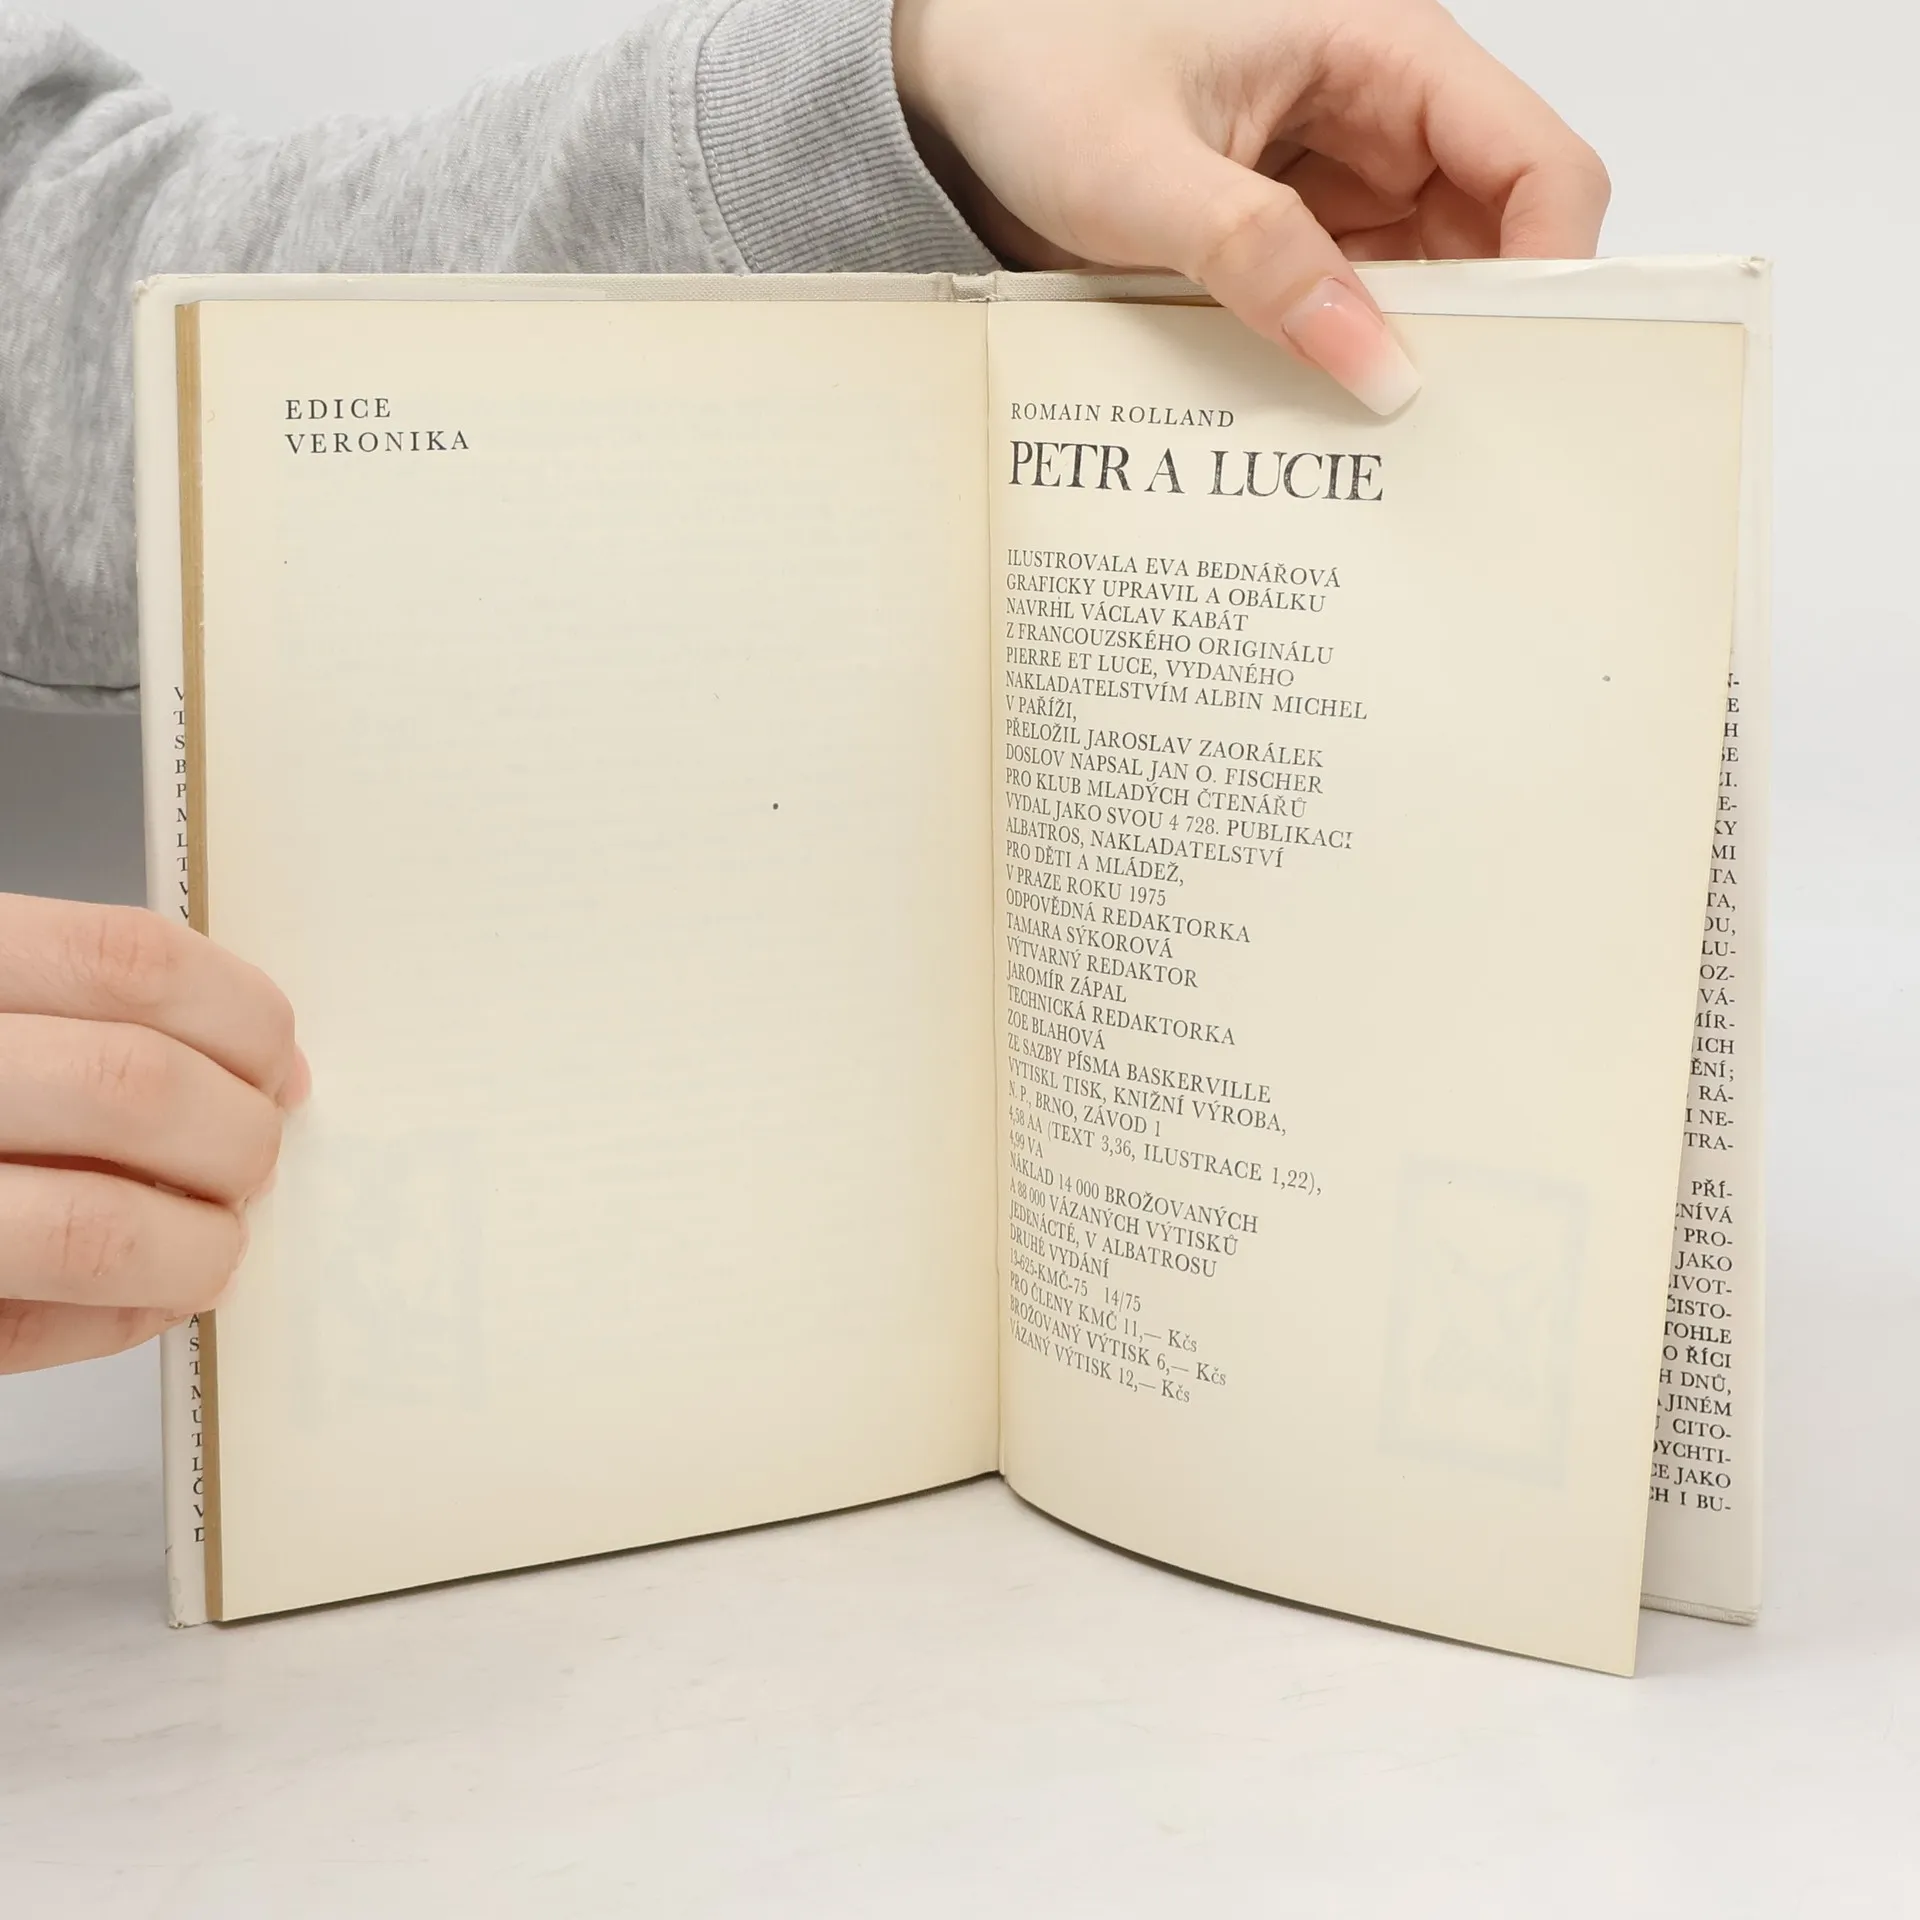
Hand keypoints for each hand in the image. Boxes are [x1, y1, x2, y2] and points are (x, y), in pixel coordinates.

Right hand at [0, 894, 305, 1372]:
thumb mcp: (2, 1011)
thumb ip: (98, 1021)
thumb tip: (271, 1078)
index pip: (128, 958)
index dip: (240, 1016)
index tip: (277, 1062)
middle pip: (132, 1088)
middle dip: (235, 1137)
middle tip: (252, 1160)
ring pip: (96, 1226)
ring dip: (196, 1244)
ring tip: (210, 1240)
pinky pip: (33, 1329)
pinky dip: (120, 1319)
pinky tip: (138, 1297)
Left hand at [893, 0, 1608, 412]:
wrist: (955, 83)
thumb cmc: (1035, 64)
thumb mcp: (1140, 170)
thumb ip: (1258, 258)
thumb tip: (1374, 363)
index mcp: (1380, 52)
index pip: (1534, 161)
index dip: (1553, 266)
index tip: (1522, 374)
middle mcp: (1379, 117)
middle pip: (1496, 241)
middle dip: (1483, 339)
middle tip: (1449, 448)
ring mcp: (1338, 185)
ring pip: (1427, 291)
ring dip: (1408, 365)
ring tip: (1385, 460)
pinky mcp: (1290, 240)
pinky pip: (1349, 313)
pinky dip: (1343, 369)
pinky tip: (1324, 433)